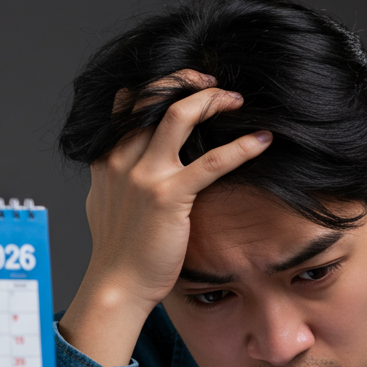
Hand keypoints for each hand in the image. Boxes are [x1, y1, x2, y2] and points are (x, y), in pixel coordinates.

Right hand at [59, 70, 271, 365]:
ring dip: (211, 100)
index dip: (156, 85)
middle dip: (186, 81)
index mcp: (108, 159)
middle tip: (212, 82)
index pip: (126, 102)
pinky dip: (241, 147)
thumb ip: (114, 178)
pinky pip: (212, 162)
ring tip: (235, 100)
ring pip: (180, 115)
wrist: (117, 286)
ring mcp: (146, 176)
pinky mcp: (170, 196)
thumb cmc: (117, 253)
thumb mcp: (105, 204)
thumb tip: (122, 167)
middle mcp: (124, 159)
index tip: (182, 84)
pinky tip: (261, 141)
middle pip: (154, 97)